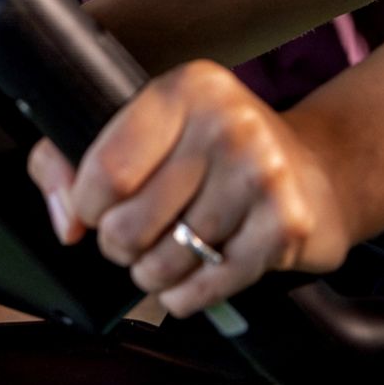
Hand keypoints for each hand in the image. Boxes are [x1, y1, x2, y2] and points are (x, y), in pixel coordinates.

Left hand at [27, 60, 354, 316]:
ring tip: (165, 256)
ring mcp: (262, 174)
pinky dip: (187, 295)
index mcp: (184, 89)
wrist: (317, 171)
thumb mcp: (143, 129)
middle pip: (130, 225)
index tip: (98, 208)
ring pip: (166, 263)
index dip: (87, 206)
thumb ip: (69, 161)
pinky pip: (207, 286)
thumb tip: (66, 223)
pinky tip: (192, 276)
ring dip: (153, 274)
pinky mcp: (285, 225)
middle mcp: (228, 123)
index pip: (105, 171)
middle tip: (134, 238)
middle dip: (119, 246)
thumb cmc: (214, 153)